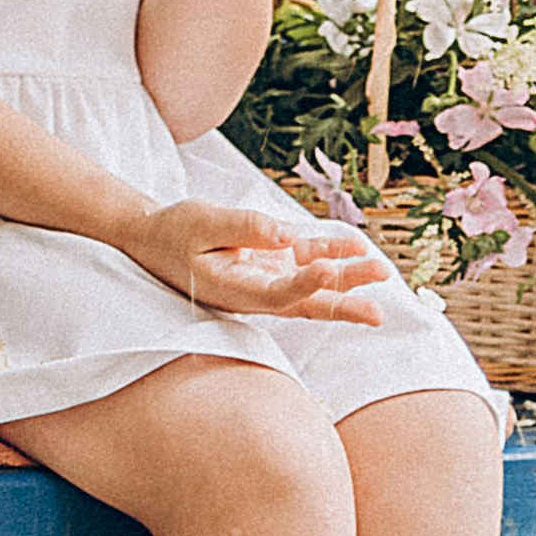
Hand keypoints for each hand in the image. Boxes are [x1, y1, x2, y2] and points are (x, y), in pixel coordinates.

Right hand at [125, 196, 392, 325]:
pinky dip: (331, 252)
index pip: (277, 295)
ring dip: (347, 278)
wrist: (154, 238)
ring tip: (382, 271)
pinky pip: (306, 260)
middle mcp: (254, 293)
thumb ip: (245, 227)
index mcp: (233, 291)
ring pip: (313, 285)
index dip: (306, 285)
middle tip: (378, 314)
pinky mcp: (270, 262)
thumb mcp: (203, 221)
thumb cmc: (173, 231)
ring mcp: (265, 278)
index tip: (328, 268)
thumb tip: (287, 235)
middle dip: (343, 306)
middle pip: (305, 305)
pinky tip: (356, 247)